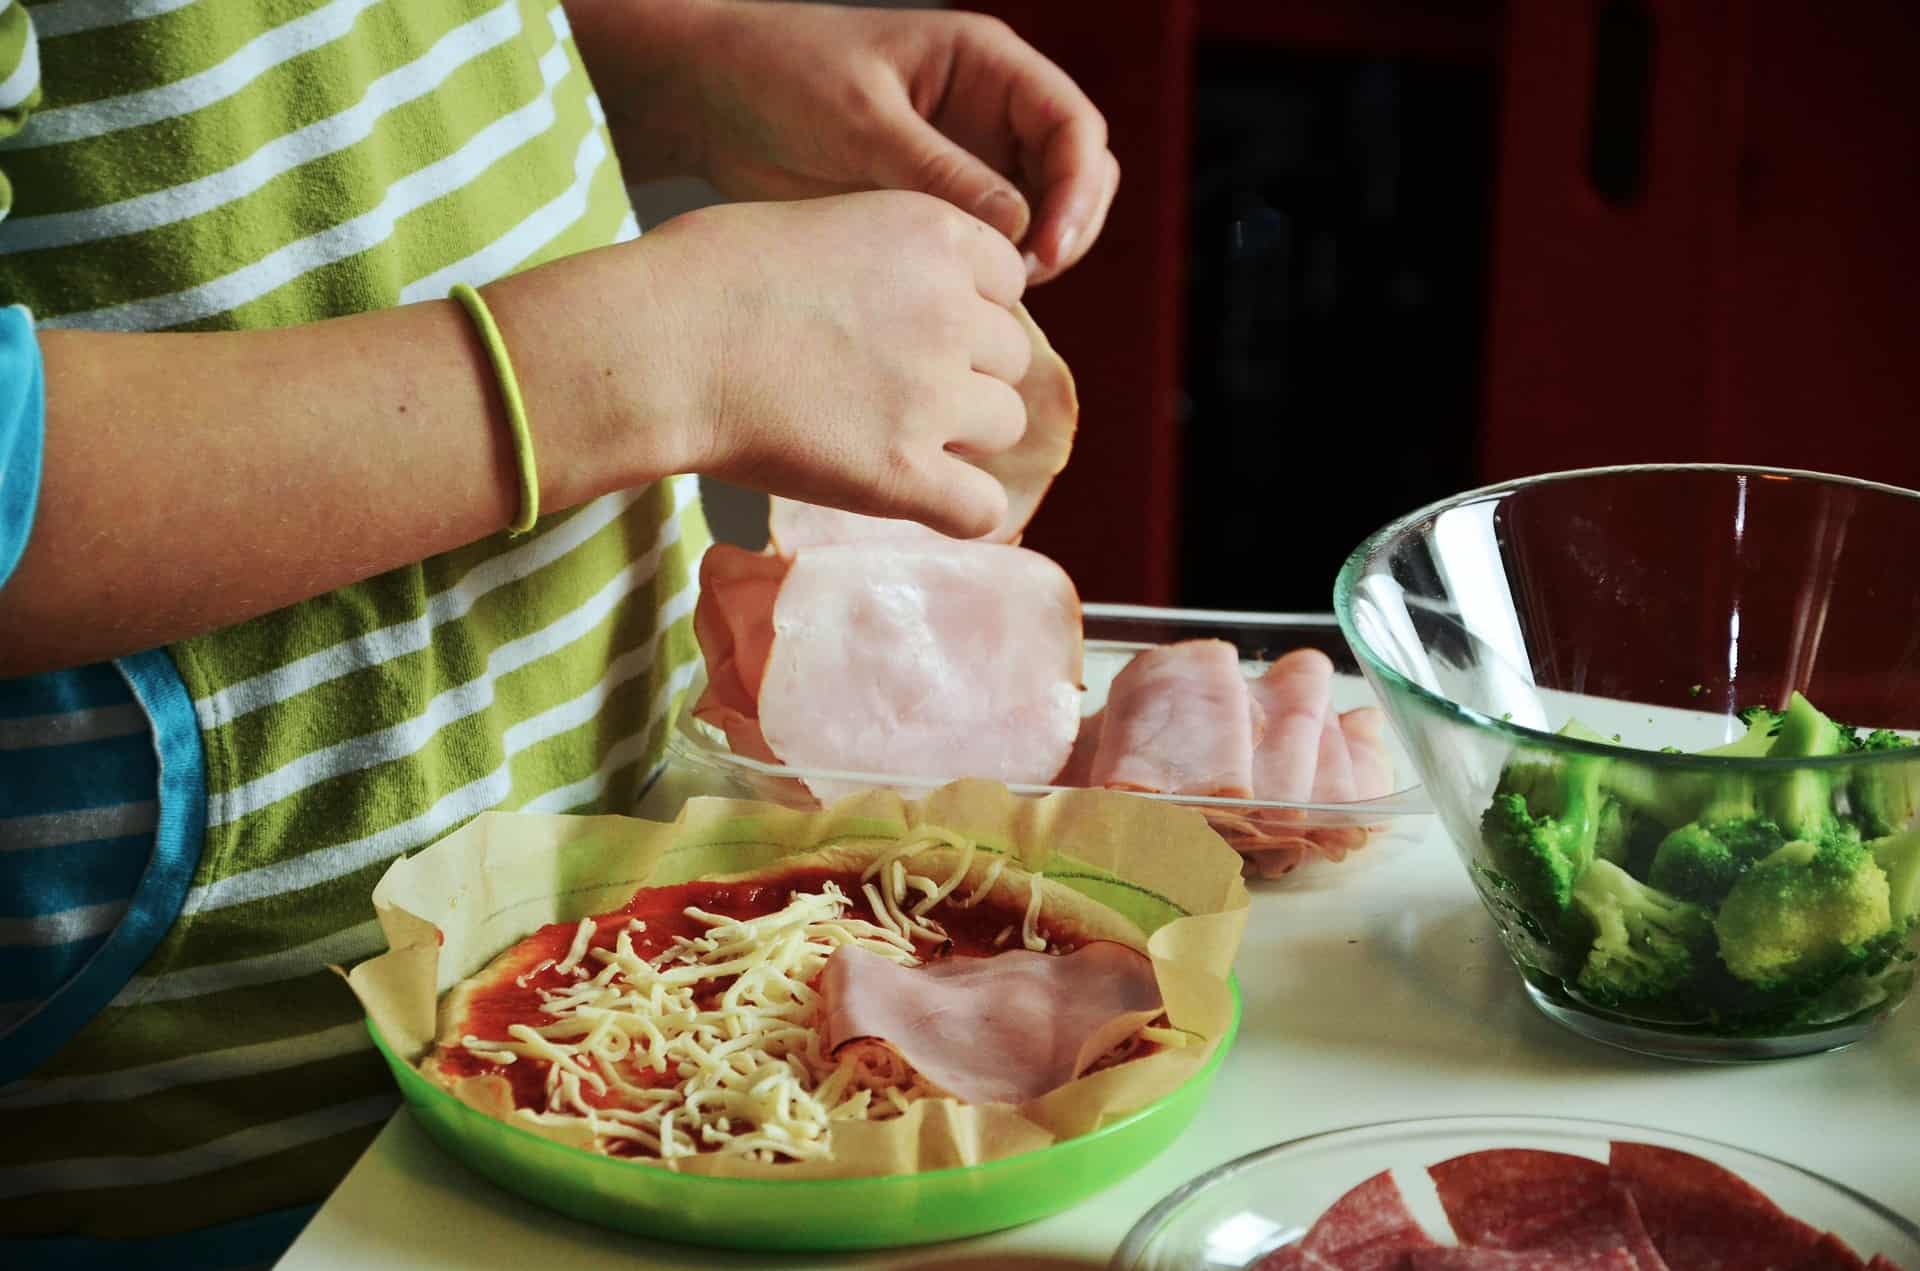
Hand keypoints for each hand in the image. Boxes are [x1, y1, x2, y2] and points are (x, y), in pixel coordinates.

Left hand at [571, 0, 1117, 283]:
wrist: (707, 99)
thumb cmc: (776, 76)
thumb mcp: (859, 120)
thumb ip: (938, 171)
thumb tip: (1017, 228)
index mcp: (986, 66)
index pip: (1073, 127)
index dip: (1075, 190)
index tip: (1045, 248)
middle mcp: (990, 114)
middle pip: (1074, 178)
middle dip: (1065, 231)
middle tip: (1024, 284)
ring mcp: (968, 163)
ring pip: (1038, 221)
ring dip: (1030, 264)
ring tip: (989, 302)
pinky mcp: (935, 210)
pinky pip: (986, 250)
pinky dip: (987, 281)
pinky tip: (959, 309)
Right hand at [613, 190, 1032, 537]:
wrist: (662, 343)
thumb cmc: (708, 276)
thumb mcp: (824, 223)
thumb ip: (891, 260)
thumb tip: (911, 305)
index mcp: (936, 235)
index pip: (1007, 283)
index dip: (967, 309)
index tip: (913, 326)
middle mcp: (952, 310)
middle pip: (1010, 357)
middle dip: (965, 372)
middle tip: (891, 385)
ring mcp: (934, 394)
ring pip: (1004, 426)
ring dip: (960, 434)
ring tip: (887, 433)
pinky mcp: (904, 472)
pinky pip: (981, 508)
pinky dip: (962, 509)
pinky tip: (922, 497)